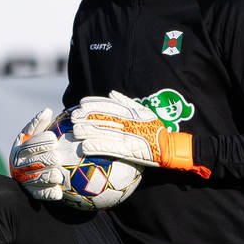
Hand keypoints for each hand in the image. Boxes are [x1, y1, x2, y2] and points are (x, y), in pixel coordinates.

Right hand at [9, 106, 70, 201]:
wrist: (26, 172)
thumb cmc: (33, 149)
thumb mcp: (33, 136)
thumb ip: (39, 125)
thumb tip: (48, 110)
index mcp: (19, 150)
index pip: (28, 146)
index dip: (40, 142)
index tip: (54, 139)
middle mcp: (19, 166)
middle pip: (32, 163)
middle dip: (45, 159)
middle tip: (58, 157)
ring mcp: (24, 180)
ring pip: (35, 179)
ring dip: (46, 177)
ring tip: (57, 175)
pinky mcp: (31, 193)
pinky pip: (39, 194)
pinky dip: (48, 194)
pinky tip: (58, 192)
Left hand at [66, 91, 209, 177]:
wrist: (170, 147)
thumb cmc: (157, 130)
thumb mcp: (144, 112)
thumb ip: (127, 102)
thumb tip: (112, 93)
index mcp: (131, 112)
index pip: (109, 105)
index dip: (94, 103)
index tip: (81, 104)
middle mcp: (128, 121)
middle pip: (103, 117)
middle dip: (86, 117)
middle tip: (73, 118)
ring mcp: (128, 135)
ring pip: (104, 131)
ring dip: (87, 132)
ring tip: (75, 132)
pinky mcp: (129, 149)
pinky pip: (109, 148)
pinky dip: (96, 147)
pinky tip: (84, 149)